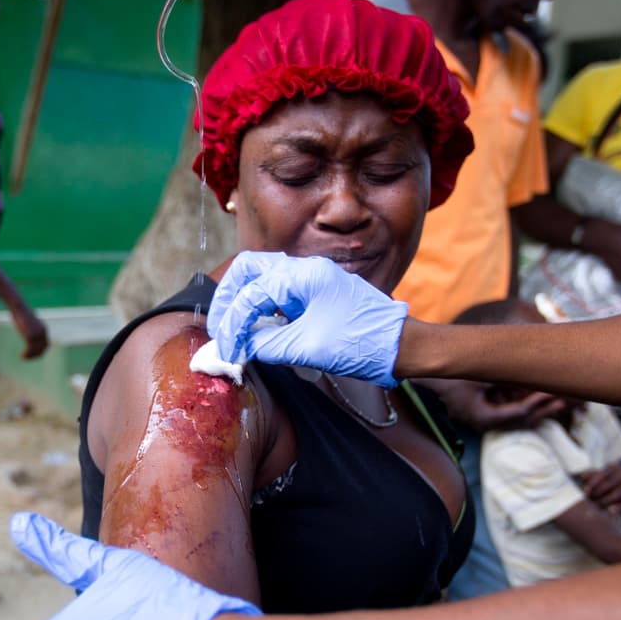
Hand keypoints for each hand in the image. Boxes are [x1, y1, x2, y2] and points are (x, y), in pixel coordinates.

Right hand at [11, 305, 49, 359]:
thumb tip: (29, 334)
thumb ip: (31, 328)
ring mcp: (37, 334)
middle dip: (35, 355)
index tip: (33, 355)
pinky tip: (21, 355)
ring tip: (23, 357)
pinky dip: (26, 354)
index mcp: (44, 329)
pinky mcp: (31, 335)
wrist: (19, 307)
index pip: (46, 344)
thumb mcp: (28, 322)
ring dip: (30, 356)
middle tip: (27, 357)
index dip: (40, 351)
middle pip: (43, 349)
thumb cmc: (21, 314)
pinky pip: (30, 349)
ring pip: (36, 350)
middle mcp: (43, 332)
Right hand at [208, 252, 407, 387]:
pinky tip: (257, 330)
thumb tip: (240, 346)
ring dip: (243, 300)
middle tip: (221, 328)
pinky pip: (278, 292)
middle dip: (229, 298)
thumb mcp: (307, 348)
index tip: (228, 350)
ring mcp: (311, 279)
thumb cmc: (361, 344)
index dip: (233, 323)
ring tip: (235, 330)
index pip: (251, 293)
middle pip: (249, 269)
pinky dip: (261, 307)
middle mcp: (305, 269)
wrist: (399, 346)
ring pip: (262, 277)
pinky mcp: (315, 293)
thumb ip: (267, 344)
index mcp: (304, 275)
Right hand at [429, 379, 566, 432]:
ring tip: (561, 400)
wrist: (429, 378)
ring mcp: (487, 418)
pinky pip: (512, 410)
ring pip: (521, 417)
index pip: (517, 414)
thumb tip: (530, 373)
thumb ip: (504, 377)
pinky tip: (541, 396)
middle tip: (567, 399)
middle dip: (545, 409)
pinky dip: (527, 404)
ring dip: (540, 408)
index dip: (536, 402)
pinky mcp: (487, 411)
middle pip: (524, 420)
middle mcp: (487, 422)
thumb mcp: (479, 376)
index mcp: (484, 418)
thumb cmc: (452, 376)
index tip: (551, 392)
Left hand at [580, 464, 620, 515]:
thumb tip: (583, 476)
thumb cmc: (602, 481)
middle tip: (589, 500)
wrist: (618, 487)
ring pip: (617, 494)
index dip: (593, 483)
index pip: (602, 475)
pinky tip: (611, 511)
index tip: (585, 491)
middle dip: (597, 494)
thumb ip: (590, 475)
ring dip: (605, 501)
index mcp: (614, 467)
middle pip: (608, 485)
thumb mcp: (596, 475)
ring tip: (596, 505)